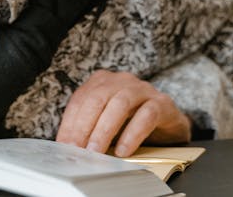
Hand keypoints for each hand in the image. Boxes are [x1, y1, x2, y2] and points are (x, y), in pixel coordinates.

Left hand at [55, 70, 190, 156]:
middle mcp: (121, 81)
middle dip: (83, 126)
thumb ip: (89, 131)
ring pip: (119, 104)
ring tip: (96, 151)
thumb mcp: (106, 125)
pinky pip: (146, 115)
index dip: (70, 124)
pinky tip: (123, 150)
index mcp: (102, 82)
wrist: (169, 124)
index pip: (79, 100)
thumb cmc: (132, 123)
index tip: (63, 145)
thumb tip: (68, 149)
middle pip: (97, 99)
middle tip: (77, 149)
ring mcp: (142, 89)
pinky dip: (132, 134)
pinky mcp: (162, 103)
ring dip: (104, 130)